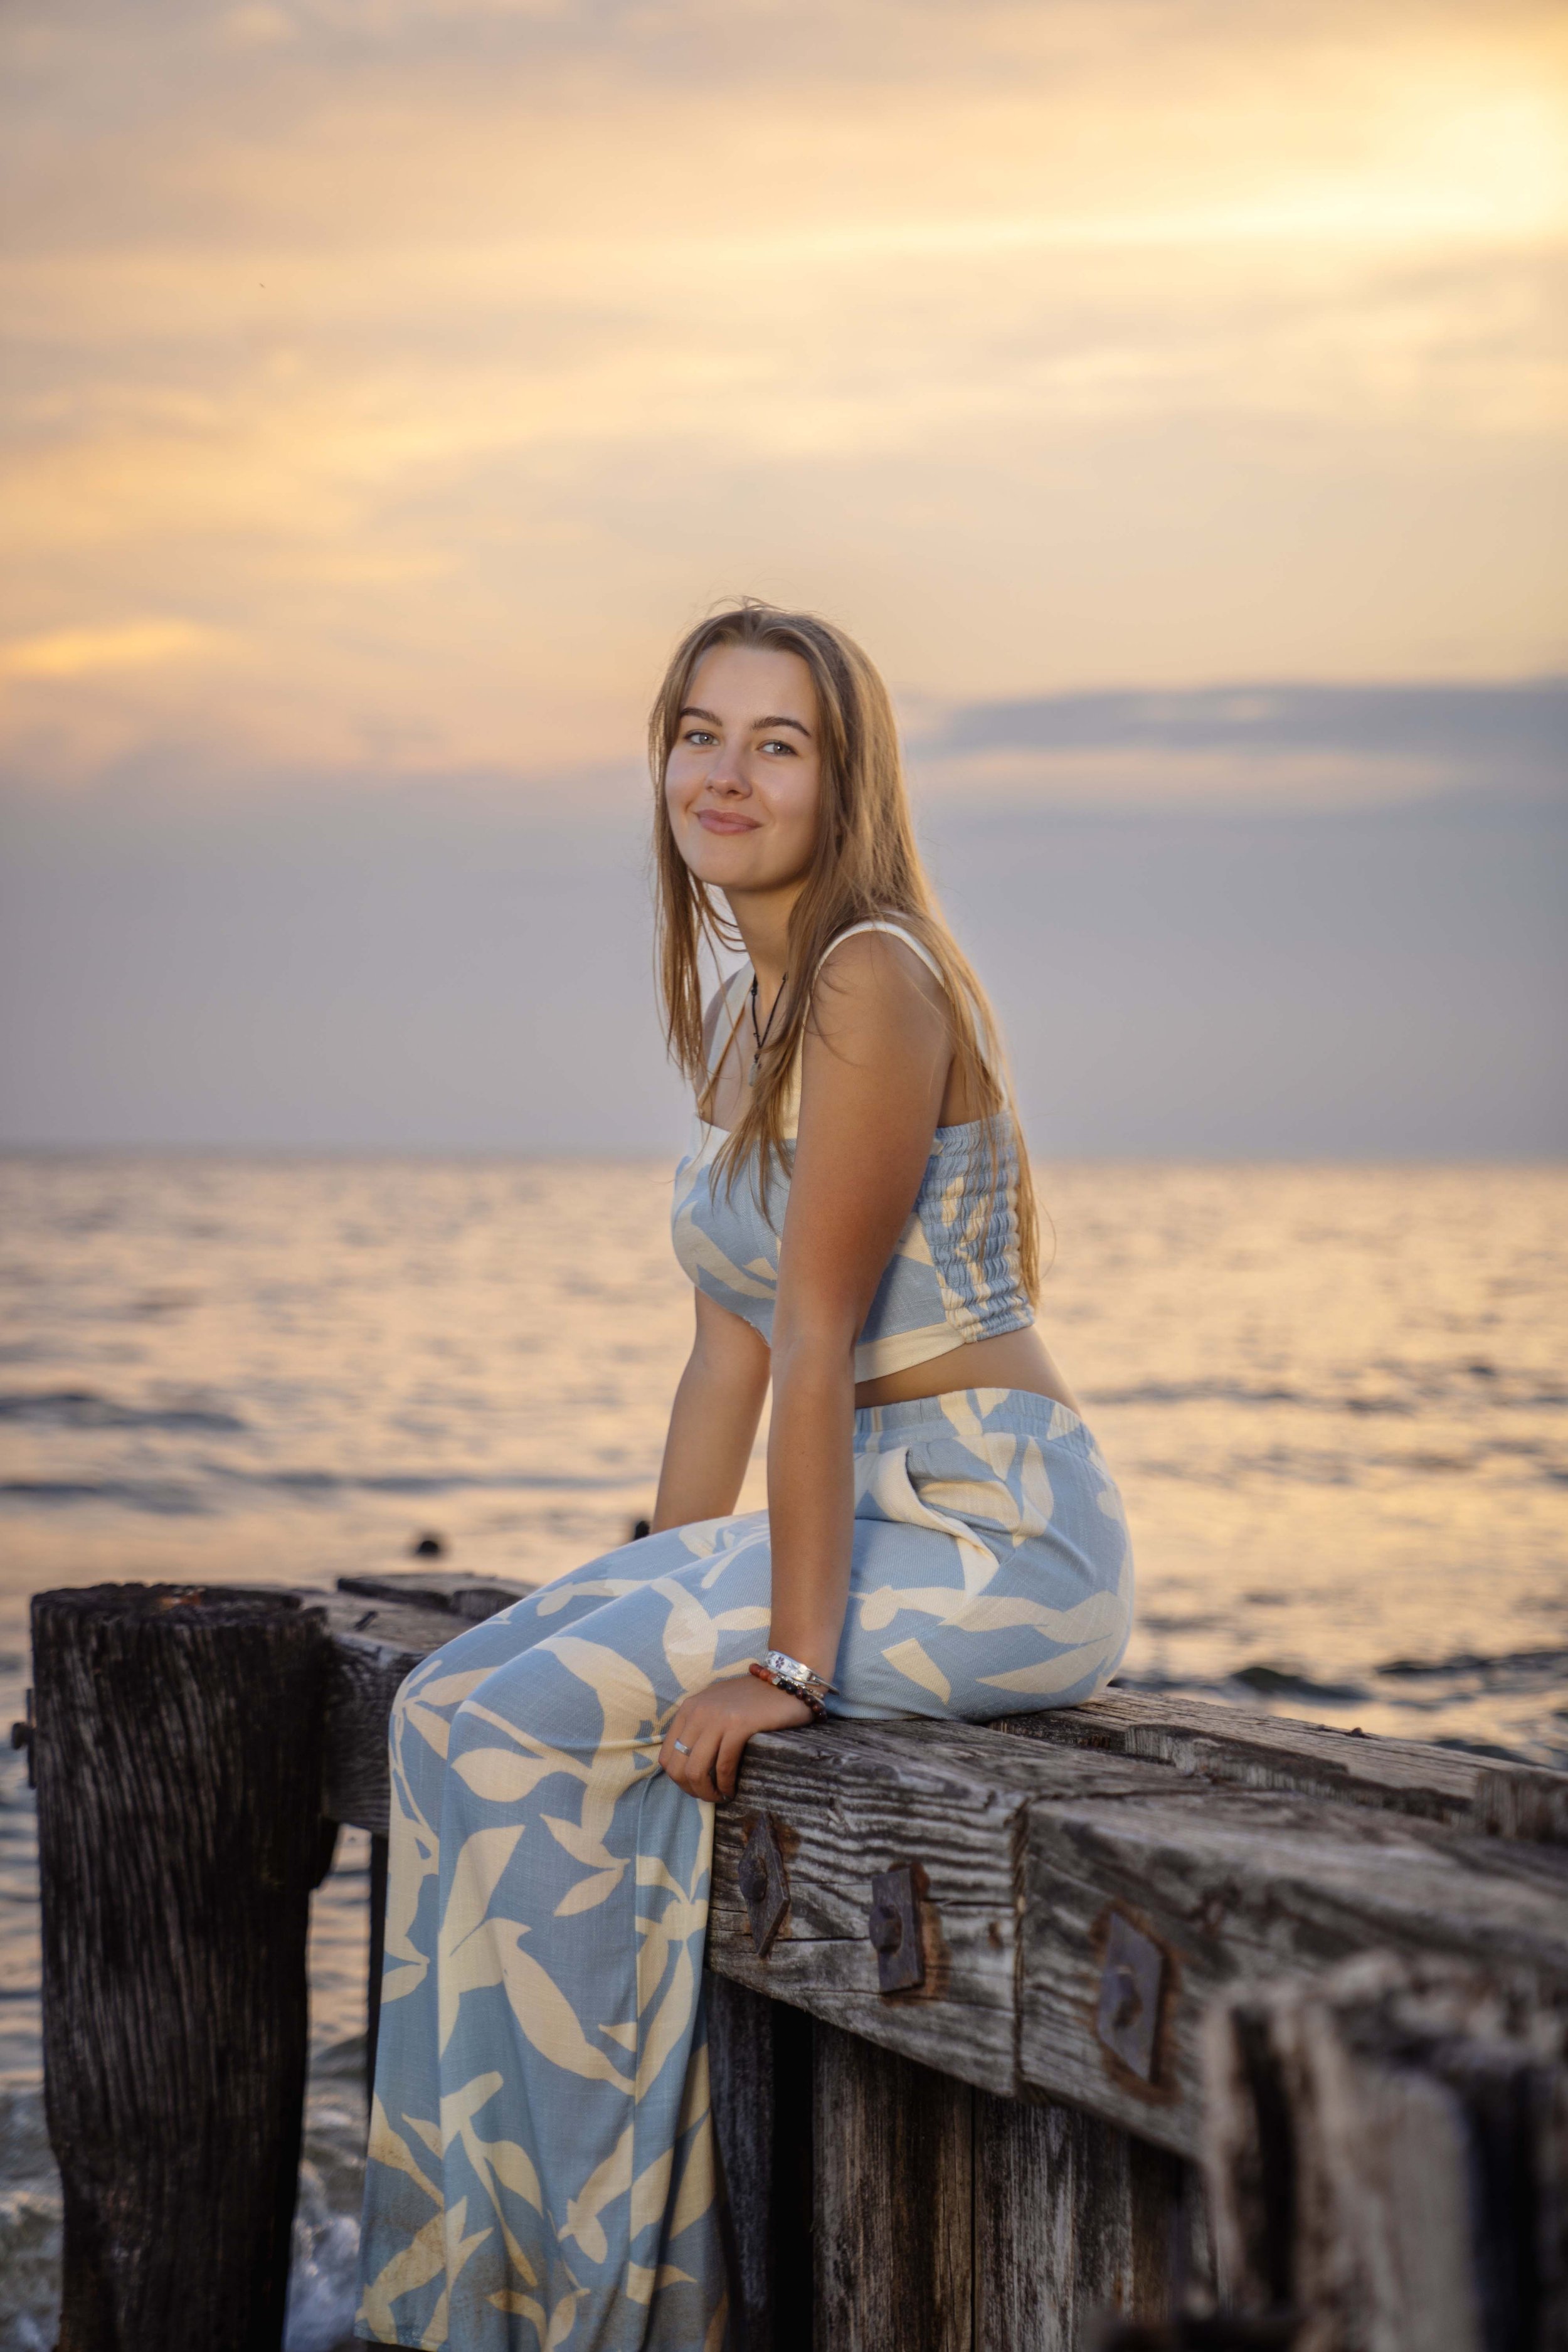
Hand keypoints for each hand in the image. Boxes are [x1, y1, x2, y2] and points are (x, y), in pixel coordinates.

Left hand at [659, 1670, 812, 1801]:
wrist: (786, 1681)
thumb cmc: (752, 1699)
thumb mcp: (716, 1706)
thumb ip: (699, 1726)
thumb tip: (687, 1762)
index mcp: (688, 1709)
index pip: (666, 1756)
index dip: (678, 1779)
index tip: (696, 1787)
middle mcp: (698, 1712)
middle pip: (677, 1767)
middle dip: (691, 1790)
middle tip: (710, 1797)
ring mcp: (718, 1718)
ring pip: (696, 1770)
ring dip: (707, 1792)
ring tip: (721, 1797)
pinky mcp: (739, 1725)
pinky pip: (723, 1765)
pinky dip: (726, 1784)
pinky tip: (733, 1790)